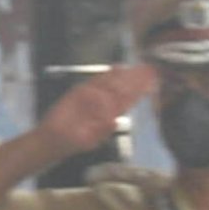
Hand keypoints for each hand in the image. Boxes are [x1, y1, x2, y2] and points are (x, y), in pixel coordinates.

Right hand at [38, 61, 153, 156]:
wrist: (55, 138)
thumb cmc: (75, 141)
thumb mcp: (92, 140)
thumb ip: (103, 130)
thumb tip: (114, 120)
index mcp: (111, 115)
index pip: (129, 100)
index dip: (140, 92)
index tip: (153, 84)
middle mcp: (104, 104)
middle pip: (124, 89)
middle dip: (137, 80)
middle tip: (151, 70)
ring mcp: (93, 96)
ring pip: (113, 83)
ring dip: (126, 75)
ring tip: (139, 68)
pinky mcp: (80, 91)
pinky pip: (95, 81)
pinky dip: (106, 75)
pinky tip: (116, 67)